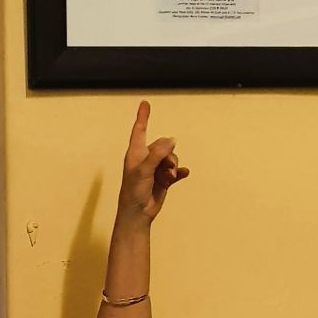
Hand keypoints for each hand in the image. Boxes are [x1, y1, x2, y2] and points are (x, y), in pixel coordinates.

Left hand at [119, 99, 188, 224]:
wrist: (138, 214)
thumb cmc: (133, 192)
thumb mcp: (144, 170)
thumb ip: (157, 153)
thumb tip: (171, 140)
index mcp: (136, 153)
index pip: (140, 130)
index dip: (143, 117)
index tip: (145, 103)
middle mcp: (146, 159)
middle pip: (163, 146)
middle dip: (168, 155)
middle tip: (166, 168)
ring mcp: (155, 169)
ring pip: (171, 158)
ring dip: (173, 166)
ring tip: (168, 177)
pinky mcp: (163, 180)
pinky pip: (176, 171)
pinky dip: (179, 172)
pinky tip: (184, 174)